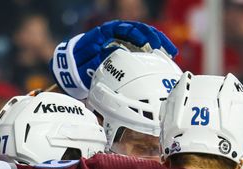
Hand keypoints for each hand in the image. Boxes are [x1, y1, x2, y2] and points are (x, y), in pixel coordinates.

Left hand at [50, 20, 177, 99]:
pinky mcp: (128, 48)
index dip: (137, 34)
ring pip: (144, 37)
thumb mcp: (85, 63)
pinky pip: (144, 47)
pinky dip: (155, 51)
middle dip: (152, 37)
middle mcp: (116, 33)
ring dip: (158, 43)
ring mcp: (123, 40)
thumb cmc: (77, 64)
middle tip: (162, 48)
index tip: (146, 43)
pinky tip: (166, 56)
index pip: (124, 28)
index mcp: (105, 32)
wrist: (71, 66)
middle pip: (138, 29)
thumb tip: (117, 56)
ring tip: (170, 52)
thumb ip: (98, 59)